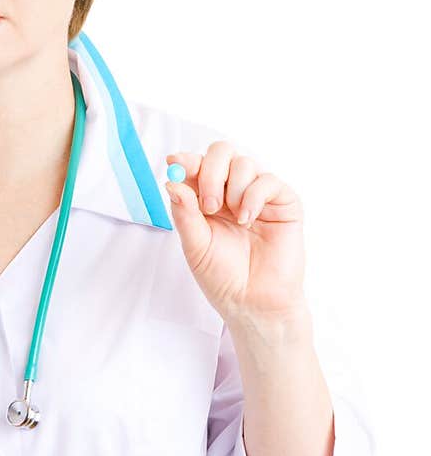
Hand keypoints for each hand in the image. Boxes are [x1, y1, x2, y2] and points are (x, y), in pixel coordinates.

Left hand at [165, 142, 307, 326]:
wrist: (253, 303)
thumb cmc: (223, 278)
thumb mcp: (195, 245)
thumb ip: (184, 213)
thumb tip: (172, 182)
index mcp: (207, 199)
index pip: (197, 167)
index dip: (186, 160)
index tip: (174, 161)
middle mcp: (232, 192)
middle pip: (222, 153)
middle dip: (210, 171)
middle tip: (208, 204)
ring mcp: (258, 195)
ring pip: (244, 163)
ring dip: (233, 188)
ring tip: (234, 219)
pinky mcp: (284, 203)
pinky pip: (268, 180)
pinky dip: (253, 196)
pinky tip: (248, 219)